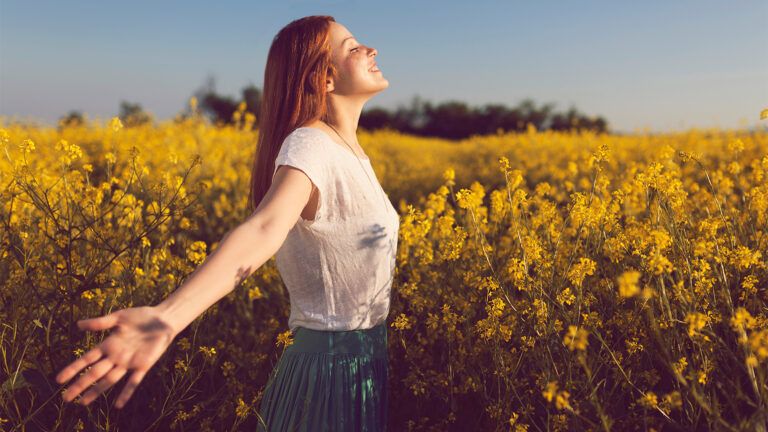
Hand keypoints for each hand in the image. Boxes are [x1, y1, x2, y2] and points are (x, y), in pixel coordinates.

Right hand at [55, 306, 177, 408]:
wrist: (163, 319)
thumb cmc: (140, 317)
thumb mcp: (118, 317)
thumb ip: (99, 323)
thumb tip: (77, 325)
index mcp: (108, 345)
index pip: (87, 359)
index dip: (73, 369)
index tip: (59, 380)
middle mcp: (116, 356)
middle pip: (94, 373)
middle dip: (80, 385)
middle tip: (65, 398)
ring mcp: (129, 362)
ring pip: (109, 379)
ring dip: (97, 391)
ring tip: (83, 403)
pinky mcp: (143, 365)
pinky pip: (133, 381)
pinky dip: (126, 392)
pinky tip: (118, 405)